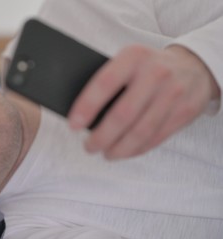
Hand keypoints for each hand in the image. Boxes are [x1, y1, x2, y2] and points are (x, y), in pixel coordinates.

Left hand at [68, 44, 219, 159]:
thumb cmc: (147, 67)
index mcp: (134, 56)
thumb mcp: (128, 61)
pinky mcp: (185, 111)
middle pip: (123, 114)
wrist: (194, 66)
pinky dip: (137, 149)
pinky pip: (156, 138)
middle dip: (102, 137)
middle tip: (88, 147)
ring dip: (119, 148)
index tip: (73, 125)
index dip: (86, 107)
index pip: (104, 83)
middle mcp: (155, 73)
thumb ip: (109, 80)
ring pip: (141, 131)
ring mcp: (173, 93)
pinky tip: (124, 152)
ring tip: (105, 154)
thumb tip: (81, 114)